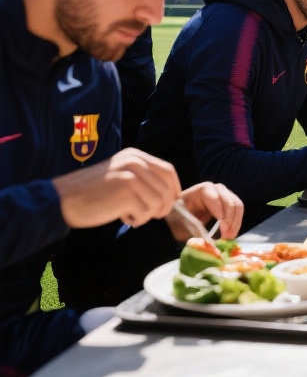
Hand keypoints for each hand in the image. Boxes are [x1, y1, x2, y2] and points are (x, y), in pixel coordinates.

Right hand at [53, 147, 181, 228]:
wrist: (63, 199)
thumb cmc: (92, 191)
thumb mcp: (119, 173)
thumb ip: (142, 177)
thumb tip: (169, 194)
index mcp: (135, 156)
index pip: (168, 170)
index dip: (174, 188)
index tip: (172, 201)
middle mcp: (135, 163)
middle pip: (167, 188)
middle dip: (163, 206)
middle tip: (147, 214)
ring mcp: (131, 177)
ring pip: (159, 202)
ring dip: (147, 214)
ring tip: (129, 214)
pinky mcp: (126, 194)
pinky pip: (146, 213)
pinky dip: (137, 220)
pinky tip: (122, 217)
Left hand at [166, 182, 244, 241]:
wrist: (179, 215)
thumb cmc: (178, 219)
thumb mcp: (181, 225)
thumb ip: (194, 231)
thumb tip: (208, 242)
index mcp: (200, 191)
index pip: (214, 197)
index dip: (219, 211)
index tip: (222, 228)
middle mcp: (215, 189)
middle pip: (229, 200)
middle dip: (230, 220)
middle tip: (227, 236)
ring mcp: (224, 194)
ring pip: (237, 206)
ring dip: (236, 222)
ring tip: (229, 237)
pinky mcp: (229, 202)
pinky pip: (238, 211)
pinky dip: (236, 223)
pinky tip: (231, 233)